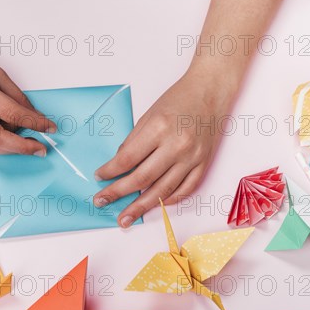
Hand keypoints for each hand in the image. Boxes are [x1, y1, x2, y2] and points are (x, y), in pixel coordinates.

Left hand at [93, 70, 235, 227]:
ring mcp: (192, 157)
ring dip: (141, 207)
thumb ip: (134, 141)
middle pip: (142, 178)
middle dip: (118, 193)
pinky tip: (154, 205)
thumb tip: (119, 165)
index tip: (98, 177)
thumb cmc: (178, 99)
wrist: (211, 91)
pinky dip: (168, 199)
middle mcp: (177, 145)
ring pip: (162, 190)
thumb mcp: (149, 114)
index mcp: (159, 128)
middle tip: (101, 202)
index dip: (110, 171)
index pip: (127, 158)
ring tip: (125, 218)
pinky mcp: (204, 164)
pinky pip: (185, 189)